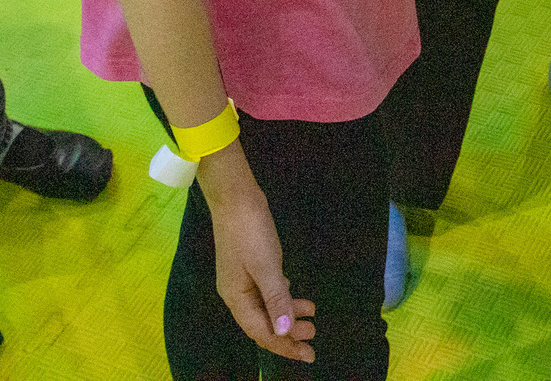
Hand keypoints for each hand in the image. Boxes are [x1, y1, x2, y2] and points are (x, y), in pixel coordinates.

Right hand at [202, 149, 316, 361]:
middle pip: (263, 324)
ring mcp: (242, 280)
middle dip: (288, 333)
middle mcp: (237, 294)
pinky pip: (267, 292)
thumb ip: (276, 299)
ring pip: (267, 308)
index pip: (261, 332)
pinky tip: (295, 296)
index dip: (284, 345)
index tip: (308, 353)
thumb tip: (284, 332)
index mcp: (237, 298)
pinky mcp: (250, 266)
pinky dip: (283, 297)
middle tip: (314, 335)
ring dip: (288, 314)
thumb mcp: (267, 266)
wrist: (236, 197)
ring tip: (312, 317)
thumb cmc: (250, 232)